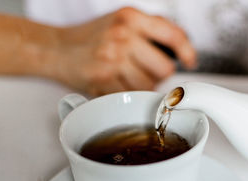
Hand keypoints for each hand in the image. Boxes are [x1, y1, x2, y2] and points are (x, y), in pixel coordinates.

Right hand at [55, 7, 196, 95]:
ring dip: (142, 87)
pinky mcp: (102, 78)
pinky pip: (130, 97)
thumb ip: (152, 29)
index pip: (173, 35)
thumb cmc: (93, 37)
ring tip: (125, 77)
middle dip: (158, 75)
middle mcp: (122, 35)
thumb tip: (182, 46)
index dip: (187, 51)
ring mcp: (111, 57)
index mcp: (131, 17)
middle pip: (165, 69)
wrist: (56, 49)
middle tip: (143, 71)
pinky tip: (115, 85)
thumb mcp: (123, 22)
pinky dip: (126, 96)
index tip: (190, 62)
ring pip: (149, 86)